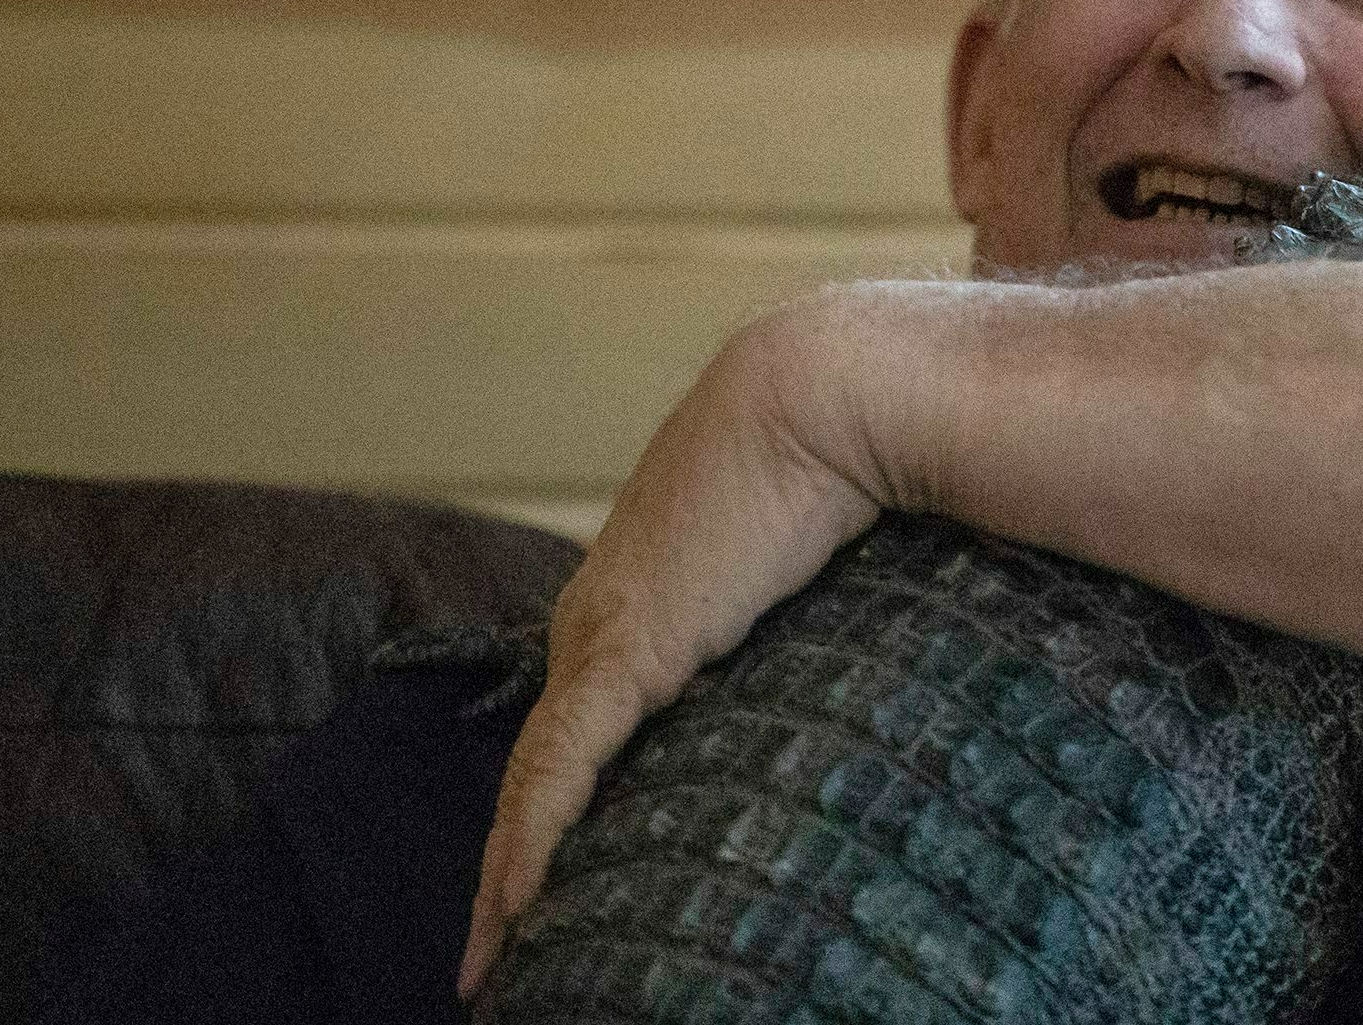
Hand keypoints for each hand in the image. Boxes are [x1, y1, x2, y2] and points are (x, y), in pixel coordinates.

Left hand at [455, 315, 885, 998]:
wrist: (824, 396)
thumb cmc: (834, 456)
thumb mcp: (807, 558)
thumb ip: (800, 611)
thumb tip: (872, 657)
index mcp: (635, 600)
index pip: (578, 729)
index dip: (554, 812)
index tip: (545, 887)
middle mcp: (597, 623)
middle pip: (539, 769)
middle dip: (514, 865)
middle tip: (501, 953)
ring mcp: (602, 637)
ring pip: (531, 786)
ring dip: (506, 883)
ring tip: (490, 965)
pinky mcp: (626, 651)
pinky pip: (558, 775)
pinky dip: (529, 850)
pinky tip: (510, 914)